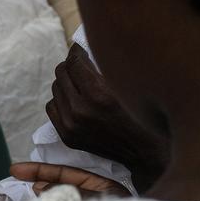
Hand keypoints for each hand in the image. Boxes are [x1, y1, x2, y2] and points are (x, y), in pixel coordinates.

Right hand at [11, 161, 130, 197]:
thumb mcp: (101, 200)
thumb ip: (73, 193)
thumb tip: (41, 188)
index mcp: (101, 187)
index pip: (65, 173)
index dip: (40, 170)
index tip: (14, 170)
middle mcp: (93, 199)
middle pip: (60, 186)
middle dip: (38, 183)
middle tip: (14, 184)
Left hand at [46, 44, 168, 187]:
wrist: (147, 152)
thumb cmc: (146, 115)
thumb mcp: (131, 86)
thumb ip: (108, 67)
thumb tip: (90, 48)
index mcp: (99, 96)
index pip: (74, 62)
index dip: (77, 51)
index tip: (81, 48)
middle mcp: (81, 111)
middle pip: (61, 73)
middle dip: (71, 65)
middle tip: (81, 62)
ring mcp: (72, 126)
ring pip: (56, 89)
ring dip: (66, 82)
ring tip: (79, 81)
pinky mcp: (68, 136)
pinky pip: (52, 107)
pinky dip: (61, 99)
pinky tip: (74, 98)